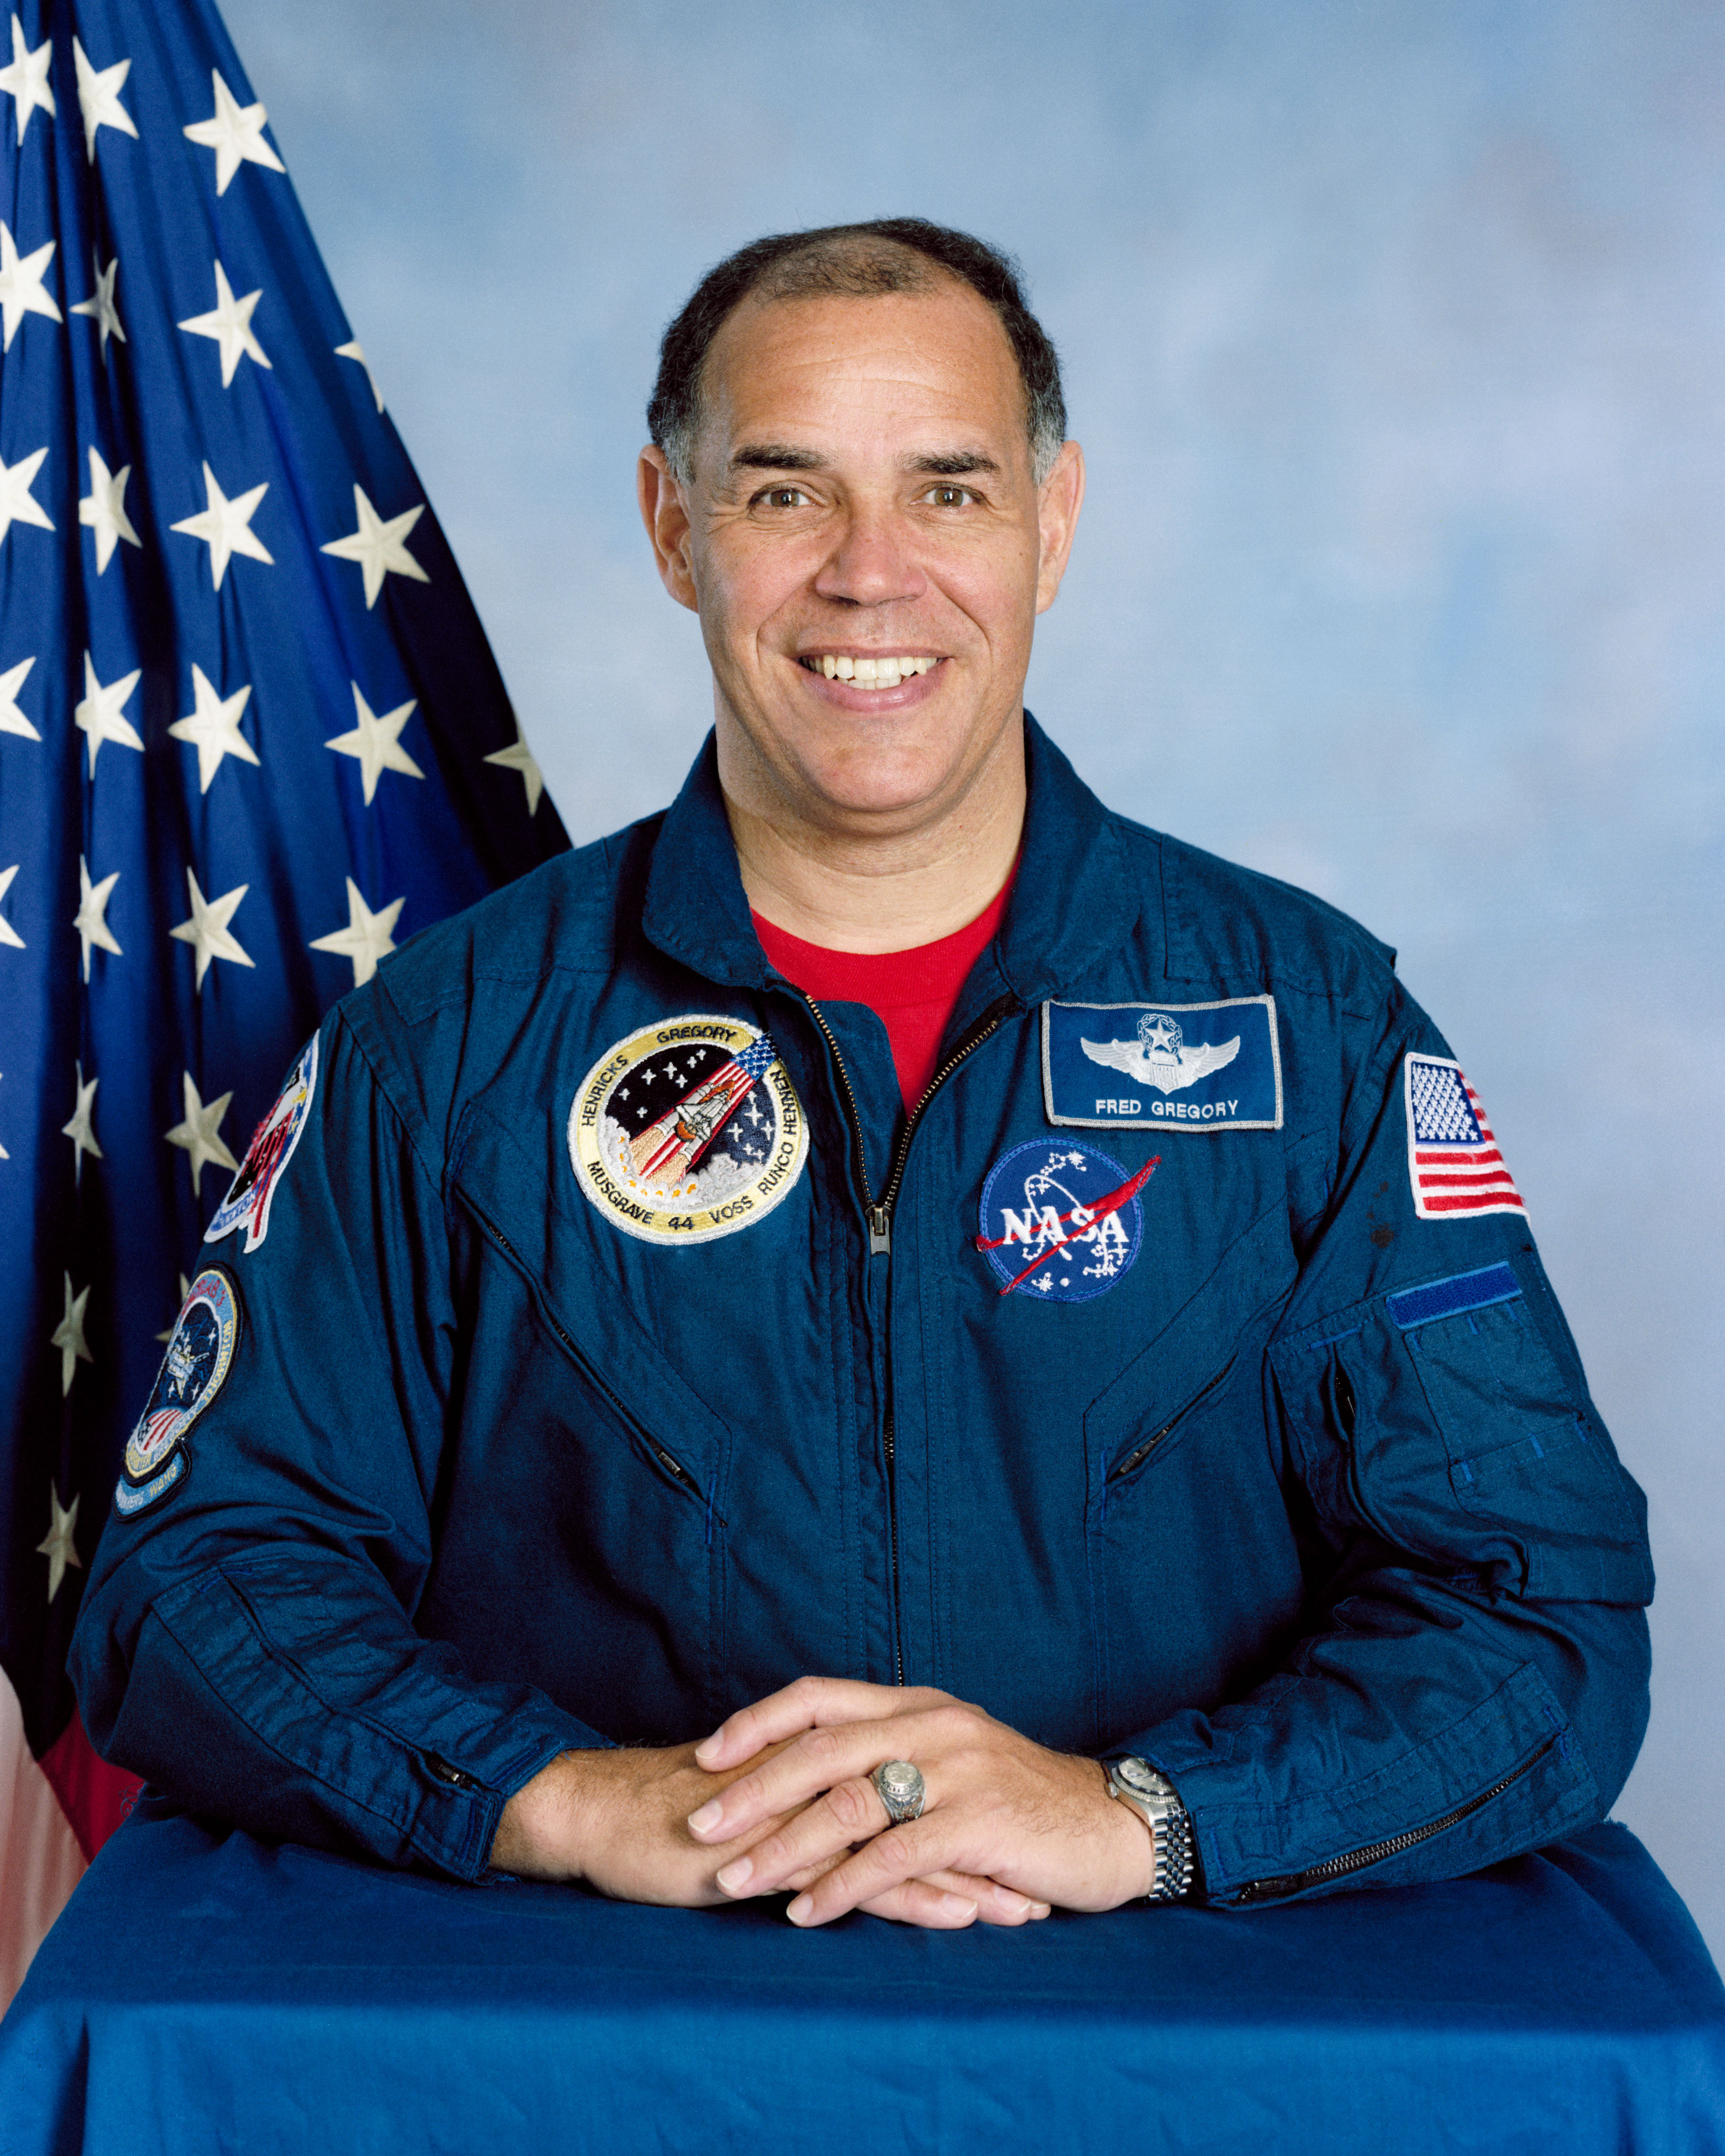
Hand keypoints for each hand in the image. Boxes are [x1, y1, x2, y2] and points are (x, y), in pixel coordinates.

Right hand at [487, 1738, 1043, 1927]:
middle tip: (1047, 1877)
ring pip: (906, 1837)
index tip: (1025, 1839)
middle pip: (926, 1802)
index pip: (915, 1777)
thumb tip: (859, 1824)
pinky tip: (956, 1917)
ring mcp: (806, 1807)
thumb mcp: (760, 1804)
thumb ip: (811, 1805)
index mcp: (822, 1753)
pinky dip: (914, 1897)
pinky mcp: (783, 1846)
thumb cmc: (680, 1814)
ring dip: (968, 1874)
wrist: (610, 1816)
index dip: (970, 1807)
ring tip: (1024, 1907)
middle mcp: (823, 1771)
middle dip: (989, 1842)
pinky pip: (861, 1874)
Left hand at [686, 1677, 1156, 1926]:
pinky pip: (894, 1856)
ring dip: (783, 1845)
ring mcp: (958, 1772)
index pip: (819, 1696)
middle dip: (751, 1788)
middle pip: (821, 1748)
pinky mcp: (979, 1824)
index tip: (705, 1752)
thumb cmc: (1023, 1800)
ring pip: (849, 1803)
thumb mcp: (954, 1757)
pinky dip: (843, 1888)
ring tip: (734, 1879)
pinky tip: (806, 1913)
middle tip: (697, 1822)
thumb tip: (810, 1774)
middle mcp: (932, 1726)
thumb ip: (893, 1755)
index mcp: (918, 1704)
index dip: (757, 1721)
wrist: (1112, 1823)